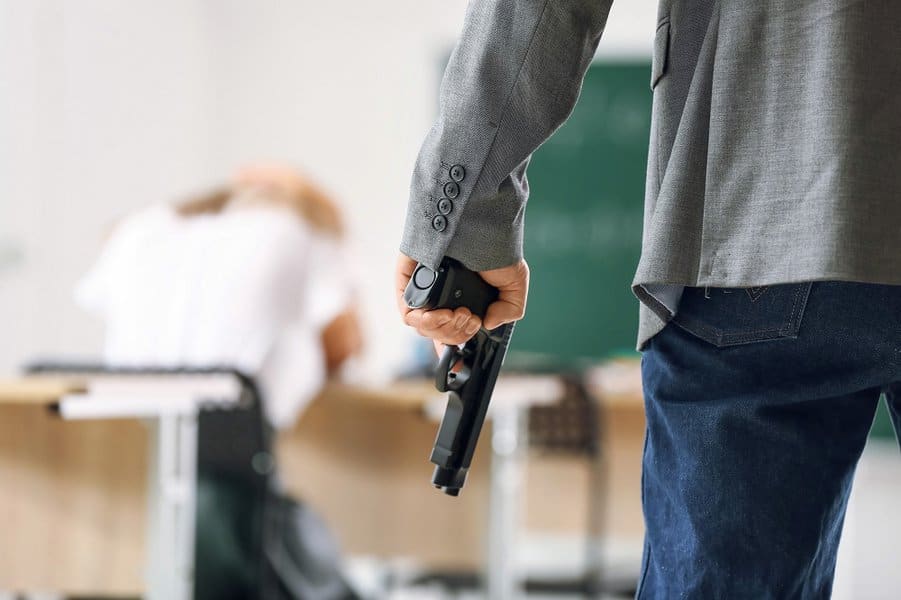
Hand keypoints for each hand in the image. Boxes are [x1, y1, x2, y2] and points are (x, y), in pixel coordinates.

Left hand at [395, 254, 528, 354]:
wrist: (477, 220)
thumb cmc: (495, 246)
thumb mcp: (515, 282)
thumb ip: (509, 309)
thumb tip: (488, 324)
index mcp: (463, 303)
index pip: (452, 336)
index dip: (455, 355)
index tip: (460, 367)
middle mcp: (442, 300)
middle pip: (441, 336)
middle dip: (458, 334)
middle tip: (470, 318)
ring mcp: (423, 294)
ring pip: (426, 330)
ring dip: (445, 329)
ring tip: (459, 313)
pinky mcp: (407, 285)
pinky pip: (408, 315)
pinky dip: (425, 321)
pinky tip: (439, 313)